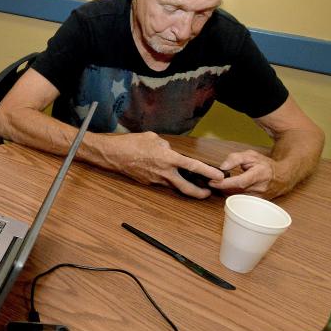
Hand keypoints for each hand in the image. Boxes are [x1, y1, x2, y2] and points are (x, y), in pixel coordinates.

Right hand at [94, 132, 223, 198]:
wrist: (112, 155)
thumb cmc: (131, 143)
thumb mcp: (153, 137)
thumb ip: (165, 145)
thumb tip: (169, 151)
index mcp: (167, 158)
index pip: (193, 166)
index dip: (207, 172)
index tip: (219, 176)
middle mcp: (163, 172)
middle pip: (186, 188)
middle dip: (199, 193)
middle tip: (208, 193)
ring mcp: (155, 180)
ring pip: (174, 186)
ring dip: (183, 186)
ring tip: (192, 184)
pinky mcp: (147, 182)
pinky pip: (161, 182)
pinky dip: (167, 179)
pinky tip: (166, 174)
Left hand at [210, 150, 276, 197]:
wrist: (281, 177)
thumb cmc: (265, 165)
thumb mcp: (250, 155)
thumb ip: (235, 158)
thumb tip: (222, 167)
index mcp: (259, 174)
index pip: (240, 182)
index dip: (225, 183)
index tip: (213, 182)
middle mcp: (260, 188)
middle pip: (236, 191)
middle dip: (221, 187)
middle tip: (213, 181)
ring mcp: (259, 197)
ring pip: (237, 198)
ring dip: (226, 192)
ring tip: (221, 184)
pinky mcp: (256, 203)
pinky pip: (240, 201)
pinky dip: (232, 195)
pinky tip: (229, 190)